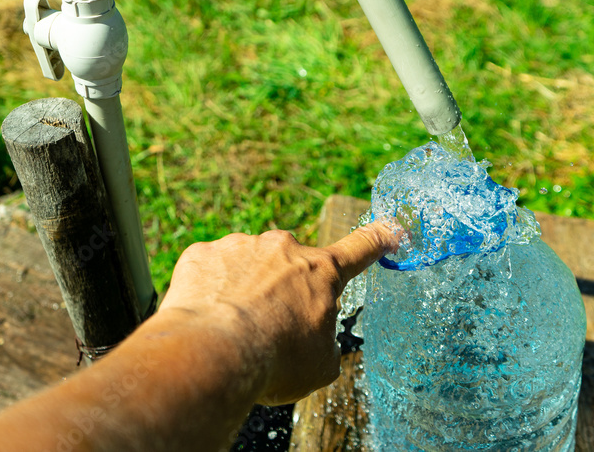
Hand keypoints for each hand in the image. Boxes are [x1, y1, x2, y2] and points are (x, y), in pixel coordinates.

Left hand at [158, 222, 396, 403]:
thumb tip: (313, 336)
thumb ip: (324, 340)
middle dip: (284, 291)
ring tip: (233, 331)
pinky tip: (208, 319)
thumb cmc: (274, 362)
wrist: (213, 352)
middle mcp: (284, 248)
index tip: (390, 229)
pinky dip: (211, 291)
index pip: (360, 249)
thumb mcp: (320, 364)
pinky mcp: (204, 253)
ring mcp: (241, 245)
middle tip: (269, 329)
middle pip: (291, 266)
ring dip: (245, 291)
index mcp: (322, 272)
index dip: (377, 239)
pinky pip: (212, 269)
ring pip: (248, 267)